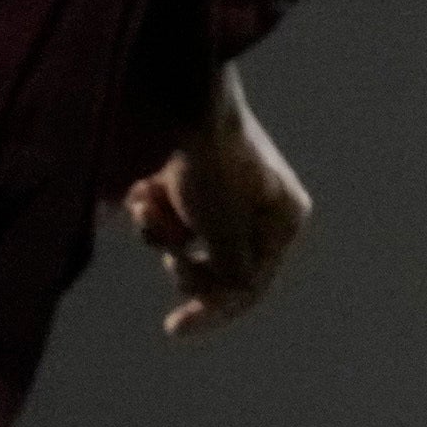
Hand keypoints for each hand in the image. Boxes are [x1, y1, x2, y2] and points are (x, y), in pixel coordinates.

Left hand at [126, 87, 311, 339]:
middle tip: (168, 246)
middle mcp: (259, 208)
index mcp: (284, 220)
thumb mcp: (225, 231)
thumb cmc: (214, 165)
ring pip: (184, 240)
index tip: (173, 328)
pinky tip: (142, 187)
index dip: (213, 311)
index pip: (251, 284)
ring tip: (147, 203)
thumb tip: (227, 295)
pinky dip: (152, 207)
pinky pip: (168, 213)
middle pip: (214, 266)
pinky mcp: (189, 177)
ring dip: (159, 230)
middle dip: (180, 256)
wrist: (182, 98)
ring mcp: (222, 191)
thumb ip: (230, 274)